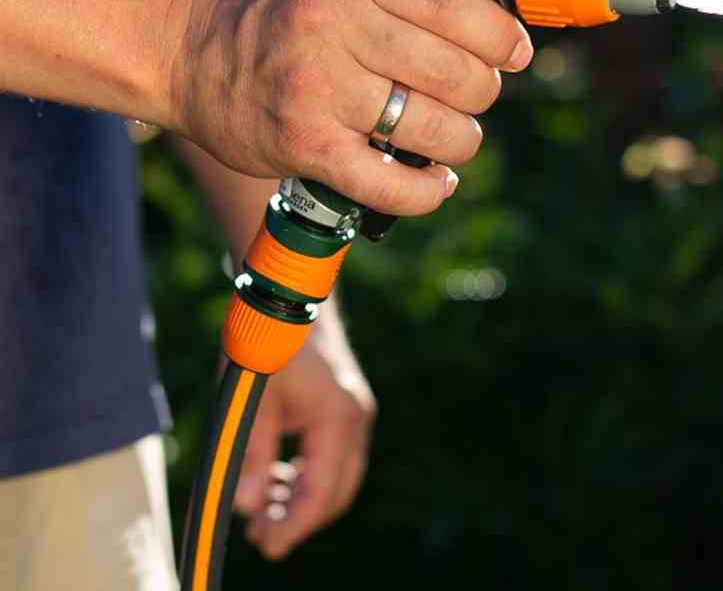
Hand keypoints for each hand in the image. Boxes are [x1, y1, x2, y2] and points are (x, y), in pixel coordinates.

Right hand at [171, 0, 531, 215]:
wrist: (186, 49)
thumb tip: (487, 0)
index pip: (454, 5)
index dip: (500, 35)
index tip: (515, 51)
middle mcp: (331, 28)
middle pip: (454, 72)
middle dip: (483, 89)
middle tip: (476, 91)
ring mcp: (317, 92)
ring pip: (432, 129)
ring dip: (462, 138)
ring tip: (456, 133)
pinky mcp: (304, 148)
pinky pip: (390, 185)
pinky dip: (428, 190)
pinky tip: (439, 180)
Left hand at [232, 331, 375, 559]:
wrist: (289, 295)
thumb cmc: (268, 343)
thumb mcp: (252, 403)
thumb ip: (252, 457)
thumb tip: (246, 508)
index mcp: (337, 419)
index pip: (321, 494)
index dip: (294, 526)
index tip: (266, 547)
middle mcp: (355, 418)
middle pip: (337, 491)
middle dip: (301, 518)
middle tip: (259, 536)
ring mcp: (354, 409)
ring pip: (337, 475)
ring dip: (303, 498)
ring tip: (262, 512)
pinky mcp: (345, 403)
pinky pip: (334, 455)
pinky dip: (309, 474)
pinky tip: (278, 478)